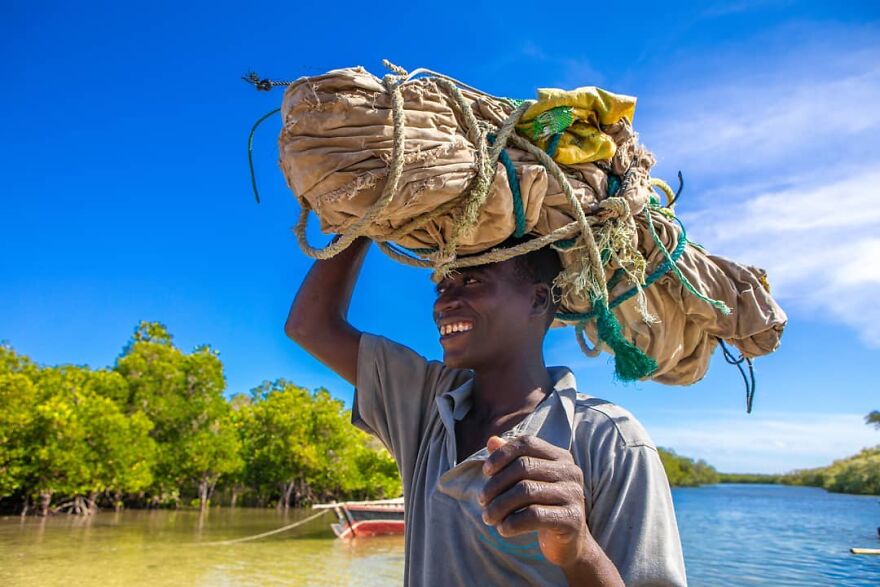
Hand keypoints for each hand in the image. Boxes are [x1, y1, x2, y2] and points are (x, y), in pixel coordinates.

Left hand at [479, 435, 595, 568]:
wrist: (569, 543)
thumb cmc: (542, 506)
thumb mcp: (527, 482)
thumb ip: (511, 460)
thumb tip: (491, 440)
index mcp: (560, 457)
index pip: (527, 443)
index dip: (502, 454)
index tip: (485, 471)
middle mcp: (570, 471)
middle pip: (524, 467)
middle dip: (496, 484)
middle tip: (482, 500)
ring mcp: (574, 494)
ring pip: (526, 491)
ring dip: (500, 505)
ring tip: (488, 517)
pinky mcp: (572, 519)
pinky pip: (534, 515)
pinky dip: (512, 522)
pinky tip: (503, 529)